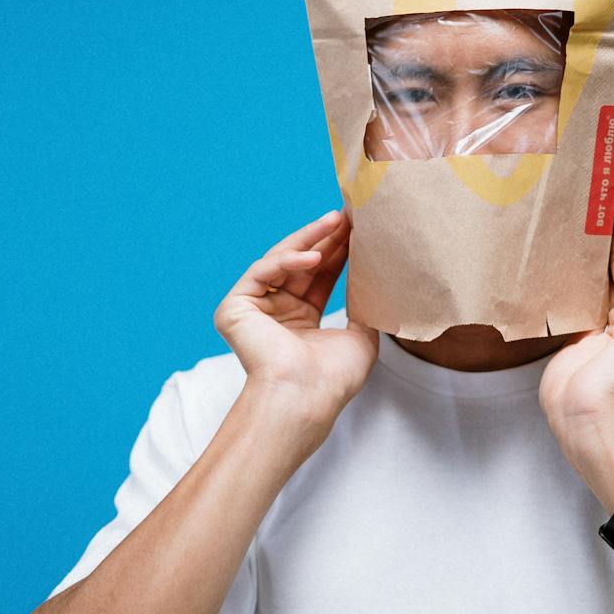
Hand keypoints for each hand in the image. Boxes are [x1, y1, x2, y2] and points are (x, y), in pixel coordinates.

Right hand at [213, 209, 378, 420]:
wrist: (305, 398)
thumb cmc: (333, 379)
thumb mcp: (360, 338)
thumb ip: (364, 309)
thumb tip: (378, 284)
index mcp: (301, 323)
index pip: (321, 278)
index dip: (339, 253)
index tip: (359, 230)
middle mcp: (276, 314)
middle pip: (302, 266)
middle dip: (326, 239)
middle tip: (348, 216)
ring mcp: (254, 310)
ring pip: (280, 261)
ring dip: (309, 240)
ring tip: (336, 222)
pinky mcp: (235, 308)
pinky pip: (262, 272)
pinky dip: (287, 261)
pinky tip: (314, 256)